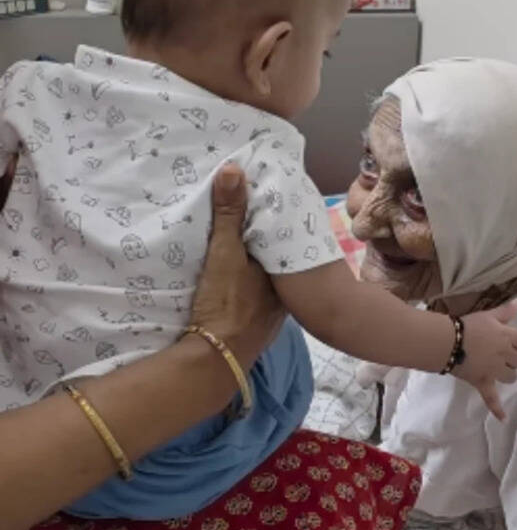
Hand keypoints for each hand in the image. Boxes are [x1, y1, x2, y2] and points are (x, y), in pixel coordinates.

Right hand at [189, 164, 282, 365]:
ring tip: (241, 240)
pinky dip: (249, 282)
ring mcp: (275, 307)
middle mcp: (286, 285)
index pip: (283, 232)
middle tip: (250, 214)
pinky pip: (257, 293)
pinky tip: (237, 277)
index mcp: (285, 265)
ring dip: (257, 261)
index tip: (265, 194)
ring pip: (268, 275)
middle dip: (266, 238)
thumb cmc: (227, 303)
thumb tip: (234, 169)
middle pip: (276, 253)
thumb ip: (229, 215)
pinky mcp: (258, 323)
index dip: (275, 215)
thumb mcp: (226, 254)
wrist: (217, 360)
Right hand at [451, 299, 516, 420]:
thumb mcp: (488, 315)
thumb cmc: (467, 326)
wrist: (447, 341)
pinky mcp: (483, 382)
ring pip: (512, 377)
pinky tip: (504, 418)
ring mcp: (494, 370)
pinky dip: (497, 409)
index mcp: (508, 337)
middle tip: (503, 355)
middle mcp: (505, 355)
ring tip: (499, 370)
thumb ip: (505, 312)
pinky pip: (491, 398)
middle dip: (515, 359)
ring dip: (508, 374)